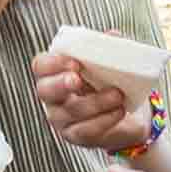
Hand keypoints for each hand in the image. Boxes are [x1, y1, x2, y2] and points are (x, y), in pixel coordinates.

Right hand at [30, 52, 151, 150]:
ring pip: (70, 111)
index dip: (52, 63)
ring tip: (117, 95)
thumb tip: (113, 35)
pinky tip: (119, 111)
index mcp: (55, 73)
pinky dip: (104, 120)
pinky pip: (86, 130)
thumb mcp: (111, 64)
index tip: (74, 62)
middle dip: (60, 84)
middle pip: (44, 90)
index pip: (40, 66)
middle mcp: (52, 96)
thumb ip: (109, 48)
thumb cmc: (111, 85)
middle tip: (78, 80)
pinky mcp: (75, 136)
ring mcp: (61, 118)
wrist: (130, 117)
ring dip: (96, 102)